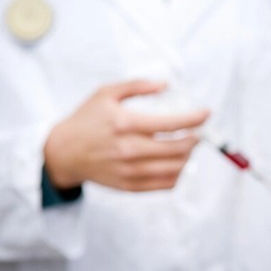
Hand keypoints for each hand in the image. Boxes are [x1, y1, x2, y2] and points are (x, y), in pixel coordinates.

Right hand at [44, 80, 208, 191]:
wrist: (63, 153)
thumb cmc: (86, 121)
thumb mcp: (106, 94)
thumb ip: (137, 86)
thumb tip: (166, 84)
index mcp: (126, 124)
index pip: (172, 123)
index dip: (195, 118)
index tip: (206, 114)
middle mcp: (130, 149)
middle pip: (179, 148)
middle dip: (196, 139)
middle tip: (198, 132)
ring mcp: (131, 170)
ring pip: (176, 168)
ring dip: (188, 156)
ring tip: (187, 147)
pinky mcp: (131, 186)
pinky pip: (166, 184)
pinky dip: (178, 174)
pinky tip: (176, 163)